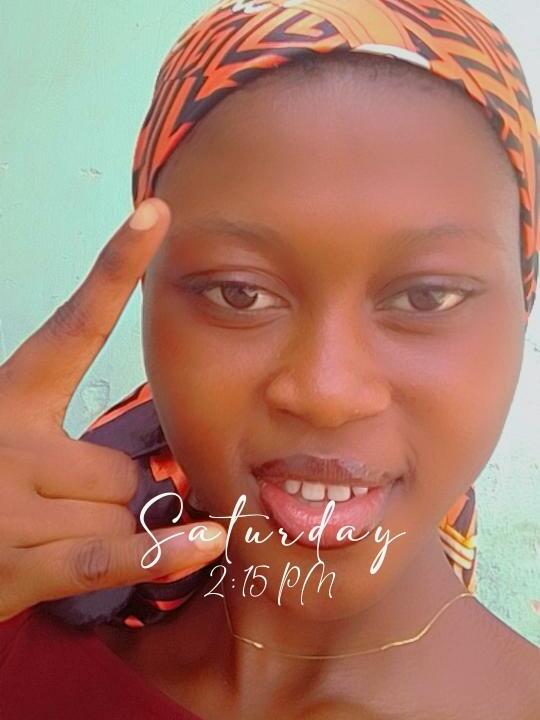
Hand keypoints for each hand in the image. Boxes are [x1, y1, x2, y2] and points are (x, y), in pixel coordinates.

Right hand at [0, 198, 225, 621]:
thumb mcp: (16, 452)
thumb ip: (81, 452)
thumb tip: (148, 476)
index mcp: (10, 398)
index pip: (76, 324)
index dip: (115, 268)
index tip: (153, 216)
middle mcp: (7, 438)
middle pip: (122, 463)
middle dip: (112, 495)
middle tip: (58, 510)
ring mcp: (9, 500)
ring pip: (123, 510)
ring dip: (107, 534)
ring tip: (45, 540)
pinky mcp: (18, 560)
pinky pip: (111, 551)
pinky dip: (159, 554)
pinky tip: (203, 543)